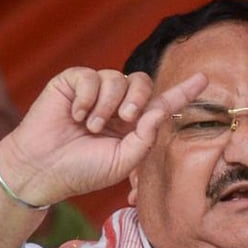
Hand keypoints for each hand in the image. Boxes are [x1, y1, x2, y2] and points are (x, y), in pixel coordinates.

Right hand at [0, 68, 208, 204]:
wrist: (43, 168)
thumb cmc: (83, 170)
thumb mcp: (122, 162)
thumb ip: (145, 139)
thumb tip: (160, 111)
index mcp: (133, 125)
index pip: (162, 104)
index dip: (183, 92)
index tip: (204, 79)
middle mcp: (117, 104)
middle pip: (143, 83)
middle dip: (138, 100)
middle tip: (124, 120)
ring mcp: (95, 91)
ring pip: (118, 79)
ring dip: (107, 105)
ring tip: (91, 127)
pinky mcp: (74, 82)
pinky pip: (92, 77)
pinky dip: (87, 98)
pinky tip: (75, 115)